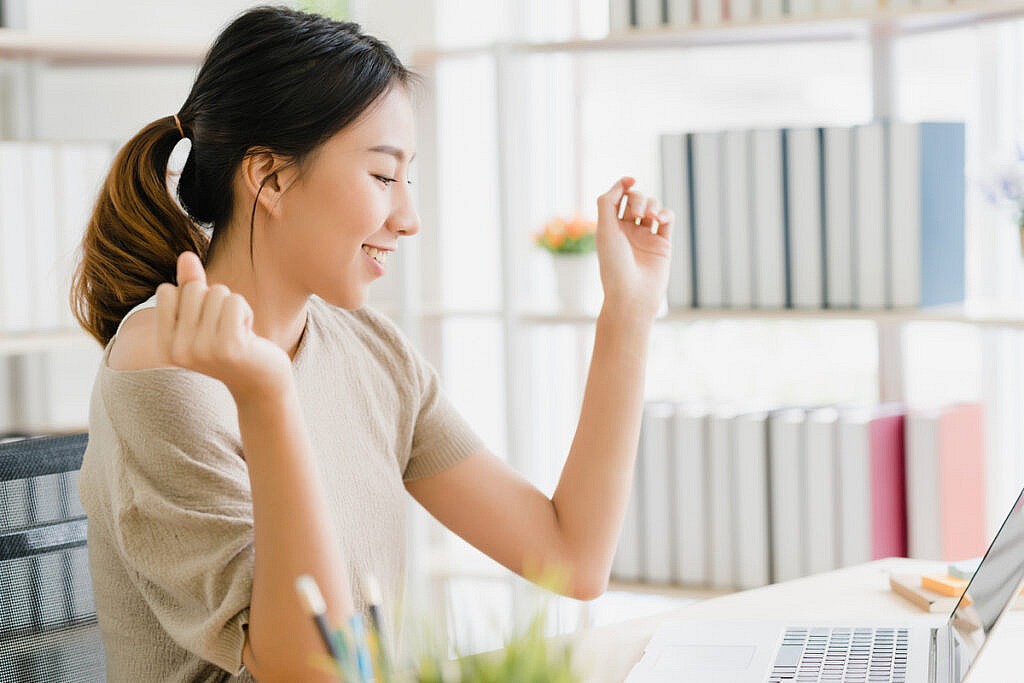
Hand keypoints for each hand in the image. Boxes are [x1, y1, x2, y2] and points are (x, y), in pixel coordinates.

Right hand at [156, 252, 292, 402]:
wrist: (260, 381)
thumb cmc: (231, 344)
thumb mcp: (204, 316)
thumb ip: (190, 285)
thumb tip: (186, 255)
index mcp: (164, 345)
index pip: (166, 291)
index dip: (192, 298)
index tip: (205, 324)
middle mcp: (178, 350)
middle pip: (193, 289)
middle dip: (215, 300)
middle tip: (225, 327)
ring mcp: (202, 350)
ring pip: (217, 292)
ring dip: (233, 306)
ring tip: (237, 331)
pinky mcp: (229, 347)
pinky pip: (234, 301)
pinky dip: (244, 311)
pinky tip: (248, 334)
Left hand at [595, 176, 672, 318]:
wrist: (632, 295)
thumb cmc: (614, 264)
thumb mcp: (604, 230)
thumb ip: (608, 202)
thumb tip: (623, 182)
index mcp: (611, 228)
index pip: (618, 198)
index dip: (623, 185)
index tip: (630, 180)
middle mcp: (628, 232)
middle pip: (636, 200)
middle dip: (638, 199)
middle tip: (637, 212)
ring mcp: (646, 237)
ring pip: (653, 207)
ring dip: (652, 205)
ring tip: (650, 217)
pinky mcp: (663, 245)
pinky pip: (668, 220)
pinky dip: (666, 213)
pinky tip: (660, 219)